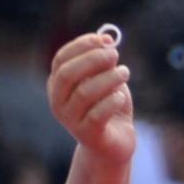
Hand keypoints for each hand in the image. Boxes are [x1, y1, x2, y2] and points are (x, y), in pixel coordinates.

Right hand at [48, 32, 135, 162]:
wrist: (114, 144)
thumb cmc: (108, 106)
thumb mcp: (105, 80)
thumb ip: (103, 61)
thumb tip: (107, 38)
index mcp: (58, 85)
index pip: (61, 59)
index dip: (82, 45)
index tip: (104, 39)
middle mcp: (58, 102)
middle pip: (68, 74)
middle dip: (93, 59)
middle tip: (115, 54)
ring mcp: (70, 120)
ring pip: (85, 93)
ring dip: (108, 78)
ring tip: (125, 73)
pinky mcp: (87, 135)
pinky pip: (98, 114)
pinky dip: (112, 101)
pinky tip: (121, 97)